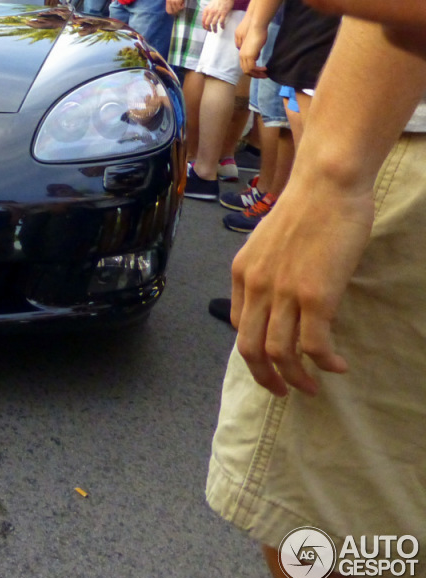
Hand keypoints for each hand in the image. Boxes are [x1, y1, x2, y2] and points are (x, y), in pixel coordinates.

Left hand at [165, 0, 188, 16]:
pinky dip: (182, 6)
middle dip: (176, 11)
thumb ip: (173, 2)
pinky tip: (184, 2)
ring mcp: (172, 2)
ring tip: (183, 3)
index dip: (172, 12)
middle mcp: (169, 1)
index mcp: (167, 0)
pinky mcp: (177, 1)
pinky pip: (179, 7)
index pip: (168, 10)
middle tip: (180, 8)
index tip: (176, 11)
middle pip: (171, 12)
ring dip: (180, 8)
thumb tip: (175, 8)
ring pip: (176, 10)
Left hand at [201, 0, 233, 31]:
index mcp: (207, 10)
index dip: (204, 26)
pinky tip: (222, 27)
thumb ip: (208, 11)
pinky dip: (221, 26)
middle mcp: (211, 12)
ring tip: (215, 31)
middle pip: (207, 23)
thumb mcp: (210, 5)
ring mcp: (217, 13)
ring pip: (214, 24)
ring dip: (214, 29)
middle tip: (210, 31)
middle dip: (208, 29)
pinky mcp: (223, 13)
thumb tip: (207, 17)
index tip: (205, 28)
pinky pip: (221, 22)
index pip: (203, 20)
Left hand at [230, 177, 371, 395]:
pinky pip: (314, 345)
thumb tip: (280, 294)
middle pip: (249, 348)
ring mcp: (283, 293)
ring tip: (313, 387)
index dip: (253, 349)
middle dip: (265, 377)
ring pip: (279, 353)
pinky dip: (325, 363)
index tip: (271, 361)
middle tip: (283, 392)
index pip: (238, 324)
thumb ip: (268, 269)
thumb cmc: (306, 207)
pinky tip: (338, 366)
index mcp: (242, 272)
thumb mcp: (269, 241)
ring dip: (296, 378)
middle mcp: (255, 285)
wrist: (326, 185)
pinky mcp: (315, 296)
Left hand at [238, 19, 269, 76]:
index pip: (244, 65)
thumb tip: (256, 57)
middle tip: (264, 75)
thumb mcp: (255, 44)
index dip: (252, 70)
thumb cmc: (257, 32)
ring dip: (257, 74)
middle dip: (255, 74)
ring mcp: (244, 55)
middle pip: (245, 70)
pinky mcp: (249, 55)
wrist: (256, 26)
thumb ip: (254, 51)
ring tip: (265, 75)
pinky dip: (258, 71)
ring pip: (248, 70)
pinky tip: (265, 69)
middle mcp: (241, 55)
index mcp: (242, 52)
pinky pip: (252, 68)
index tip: (261, 71)